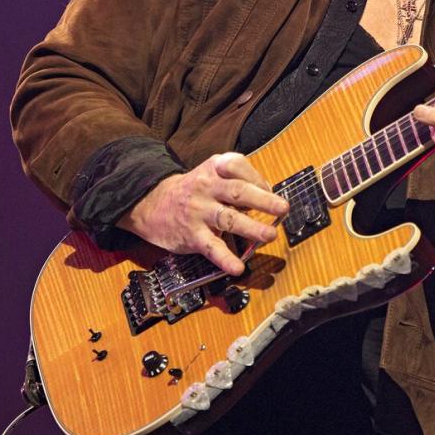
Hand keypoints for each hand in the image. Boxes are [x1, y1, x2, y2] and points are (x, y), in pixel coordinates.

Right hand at [117, 152, 288, 275]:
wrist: (151, 203)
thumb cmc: (195, 189)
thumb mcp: (213, 174)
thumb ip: (239, 180)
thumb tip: (269, 195)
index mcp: (214, 169)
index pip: (238, 167)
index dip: (256, 177)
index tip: (270, 189)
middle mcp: (206, 188)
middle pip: (237, 192)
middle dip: (262, 200)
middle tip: (283, 208)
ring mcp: (198, 212)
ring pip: (228, 219)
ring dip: (251, 228)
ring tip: (270, 235)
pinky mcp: (192, 235)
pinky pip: (211, 247)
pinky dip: (225, 259)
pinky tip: (238, 267)